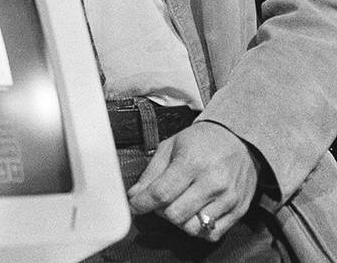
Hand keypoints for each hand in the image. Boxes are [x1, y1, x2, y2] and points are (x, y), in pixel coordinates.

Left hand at [127, 121, 261, 241]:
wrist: (239, 140)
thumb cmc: (202, 141)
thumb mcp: (170, 146)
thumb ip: (151, 172)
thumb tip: (134, 195)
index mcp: (192, 163)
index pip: (161, 193)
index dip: (142, 203)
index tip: (134, 206)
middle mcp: (212, 183)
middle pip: (175, 215)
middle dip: (160, 211)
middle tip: (160, 201)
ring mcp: (228, 199)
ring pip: (193, 228)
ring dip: (179, 221)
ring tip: (179, 205)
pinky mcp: (239, 210)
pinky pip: (212, 234)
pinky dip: (198, 229)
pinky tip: (195, 213)